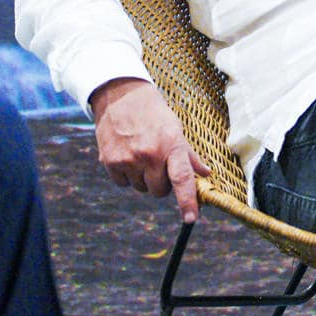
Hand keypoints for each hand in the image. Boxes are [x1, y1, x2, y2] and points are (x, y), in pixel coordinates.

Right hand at [90, 78, 210, 221]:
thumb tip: (206, 174)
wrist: (121, 97)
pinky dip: (127, 176)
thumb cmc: (154, 114)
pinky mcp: (109, 162)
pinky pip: (122, 184)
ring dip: (144, 179)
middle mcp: (149, 154)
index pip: (182, 179)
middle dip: (163, 184)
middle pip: (160, 191)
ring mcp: (127, 159)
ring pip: (141, 188)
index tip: (191, 218)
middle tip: (161, 166)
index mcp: (171, 145)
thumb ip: (189, 155)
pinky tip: (128, 156)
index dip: (187, 201)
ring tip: (143, 156)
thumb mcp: (176, 130)